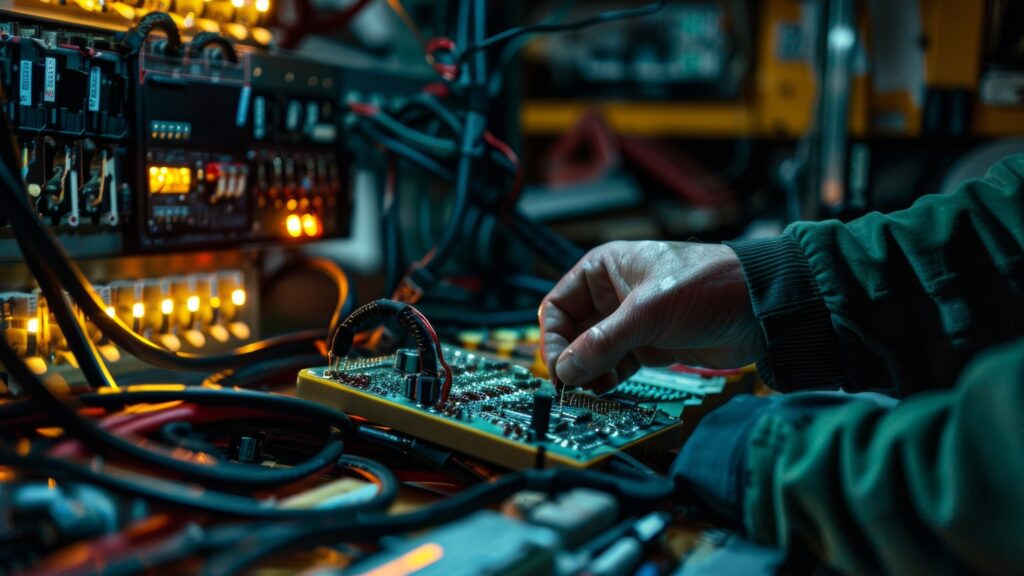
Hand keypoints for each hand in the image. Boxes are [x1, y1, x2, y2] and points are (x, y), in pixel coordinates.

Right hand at [539, 241, 763, 391]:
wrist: (760, 308)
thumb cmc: (708, 285)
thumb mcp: (649, 312)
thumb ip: (604, 342)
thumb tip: (566, 370)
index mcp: (603, 270)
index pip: (558, 305)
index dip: (552, 337)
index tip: (557, 368)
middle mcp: (612, 295)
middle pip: (571, 332)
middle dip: (569, 359)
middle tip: (569, 388)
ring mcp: (630, 322)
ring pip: (592, 352)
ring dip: (587, 373)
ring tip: (590, 393)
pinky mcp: (648, 345)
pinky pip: (614, 365)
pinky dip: (607, 380)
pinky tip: (606, 392)